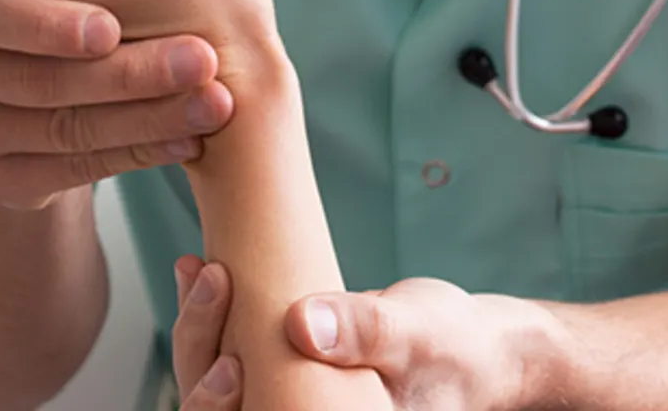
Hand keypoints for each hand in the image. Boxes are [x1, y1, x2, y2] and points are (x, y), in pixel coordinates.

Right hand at [0, 0, 230, 208]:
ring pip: (66, 131)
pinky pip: (73, 173)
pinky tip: (185, 140)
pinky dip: (137, 155)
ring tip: (213, 104)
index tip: (112, 27)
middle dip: (130, 74)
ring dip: (150, 118)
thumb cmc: (43, 16)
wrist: (11, 100)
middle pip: (40, 81)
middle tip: (201, 61)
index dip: (47, 23)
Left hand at [174, 263, 566, 410]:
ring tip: (196, 270)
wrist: (471, 342)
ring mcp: (286, 394)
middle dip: (201, 347)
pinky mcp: (285, 362)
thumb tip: (303, 324)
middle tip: (210, 282)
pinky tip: (203, 270)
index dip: (218, 408)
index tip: (227, 363)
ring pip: (216, 374)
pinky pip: (234, 342)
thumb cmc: (452, 348)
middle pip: (218, 405)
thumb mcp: (415, 336)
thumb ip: (366, 332)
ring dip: (199, 323)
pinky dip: (215, 309)